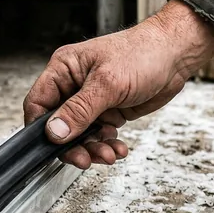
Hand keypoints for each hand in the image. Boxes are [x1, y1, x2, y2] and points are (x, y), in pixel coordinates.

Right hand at [23, 0, 213, 168]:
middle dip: (72, 145)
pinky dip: (107, 144)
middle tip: (84, 159)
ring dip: (93, 148)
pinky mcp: (108, 110)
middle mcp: (74, 85)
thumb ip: (79, 110)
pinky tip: (118, 147)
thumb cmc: (143, 53)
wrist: (175, 56)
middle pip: (59, 124)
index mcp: (64, 69)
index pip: (38, 103)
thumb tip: (54, 132)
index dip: (41, 128)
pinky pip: (99, 135)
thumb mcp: (107, 84)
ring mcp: (92, 99)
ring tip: (109, 153)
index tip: (53, 147)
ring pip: (80, 134)